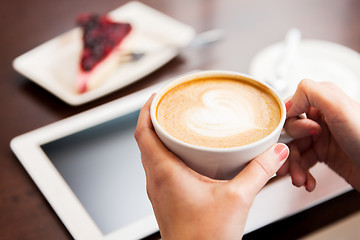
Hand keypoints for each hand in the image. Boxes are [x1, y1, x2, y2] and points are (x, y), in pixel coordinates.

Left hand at [135, 95, 288, 238]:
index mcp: (165, 173)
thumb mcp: (237, 199)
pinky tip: (185, 154)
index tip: (156, 95)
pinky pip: (158, 167)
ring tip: (175, 124)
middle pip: (144, 140)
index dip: (145, 109)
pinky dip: (165, 153)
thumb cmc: (205, 238)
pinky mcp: (165, 198)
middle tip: (168, 104)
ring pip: (150, 154)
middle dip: (153, 118)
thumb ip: (259, 172)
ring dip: (158, 136)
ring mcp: (158, 190)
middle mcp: (156, 180)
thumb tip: (275, 152)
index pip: (142, 132)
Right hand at [278, 79, 359, 191]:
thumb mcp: (340, 107)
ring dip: (293, 166)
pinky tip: (307, 180)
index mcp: (323, 101)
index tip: (289, 139)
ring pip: (294, 150)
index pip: (290, 110)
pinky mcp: (325, 155)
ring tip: (298, 178)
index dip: (286, 127)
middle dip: (286, 151)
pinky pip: (304, 163)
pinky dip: (302, 173)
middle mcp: (321, 118)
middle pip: (289, 132)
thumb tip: (288, 103)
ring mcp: (322, 137)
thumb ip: (310, 92)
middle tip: (288, 163)